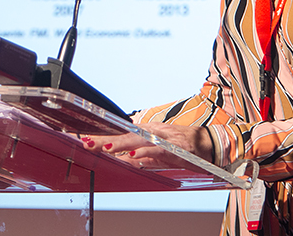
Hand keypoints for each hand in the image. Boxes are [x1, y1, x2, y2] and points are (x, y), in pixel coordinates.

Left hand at [81, 123, 213, 168]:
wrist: (208, 144)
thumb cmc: (183, 148)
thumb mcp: (158, 155)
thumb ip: (142, 157)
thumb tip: (124, 161)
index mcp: (146, 134)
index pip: (120, 135)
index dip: (102, 137)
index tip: (84, 139)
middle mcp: (152, 132)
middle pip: (124, 135)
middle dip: (104, 139)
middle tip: (87, 142)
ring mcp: (162, 138)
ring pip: (137, 140)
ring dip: (120, 144)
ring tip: (104, 147)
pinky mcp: (173, 147)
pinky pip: (156, 149)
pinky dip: (144, 152)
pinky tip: (133, 155)